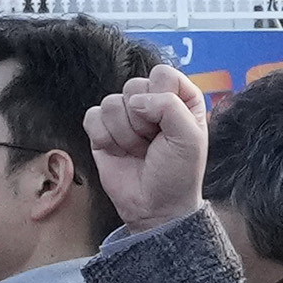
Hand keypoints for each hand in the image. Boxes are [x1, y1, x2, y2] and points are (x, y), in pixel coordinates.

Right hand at [79, 61, 207, 234]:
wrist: (155, 208)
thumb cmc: (178, 174)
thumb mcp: (189, 138)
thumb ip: (169, 106)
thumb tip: (136, 101)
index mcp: (178, 98)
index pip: (163, 74)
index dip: (161, 97)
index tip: (169, 124)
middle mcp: (151, 102)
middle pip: (133, 85)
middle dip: (142, 121)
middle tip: (153, 143)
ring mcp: (124, 116)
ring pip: (111, 102)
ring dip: (125, 134)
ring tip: (139, 151)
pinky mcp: (102, 130)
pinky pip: (92, 117)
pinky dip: (105, 138)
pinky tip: (119, 152)